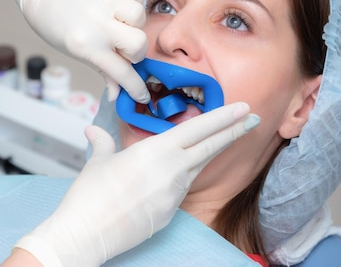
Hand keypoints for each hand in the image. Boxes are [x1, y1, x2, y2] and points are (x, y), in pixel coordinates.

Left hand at [0, 0, 148, 102]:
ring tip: (119, 21)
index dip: (136, 87)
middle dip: (136, 50)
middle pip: (139, 44)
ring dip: (134, 23)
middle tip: (125, 48)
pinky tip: (120, 3)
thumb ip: (102, 71)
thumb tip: (119, 93)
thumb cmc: (56, 23)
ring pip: (140, 16)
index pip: (121, 72)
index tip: (142, 94)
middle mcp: (97, 24)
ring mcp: (104, 1)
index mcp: (86, 46)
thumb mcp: (75, 52)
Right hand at [13, 102, 259, 266]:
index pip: (197, 129)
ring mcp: (174, 194)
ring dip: (210, 153)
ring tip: (222, 141)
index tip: (243, 108)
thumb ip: (102, 143)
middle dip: (234, 131)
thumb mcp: (98, 162)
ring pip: (197, 168)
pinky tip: (178, 173)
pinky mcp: (170, 213)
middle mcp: (172, 171)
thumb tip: (92, 131)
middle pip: (210, 147)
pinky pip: (180, 189)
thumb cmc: (90, 194)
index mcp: (156, 151)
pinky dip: (183, 176)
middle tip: (253, 117)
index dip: (223, 117)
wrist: (87, 233)